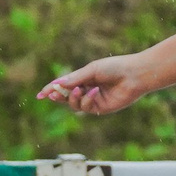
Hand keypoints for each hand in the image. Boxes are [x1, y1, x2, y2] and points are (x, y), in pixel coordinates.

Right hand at [36, 55, 150, 116]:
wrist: (134, 75)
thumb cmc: (114, 68)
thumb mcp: (91, 70)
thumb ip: (75, 78)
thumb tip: (57, 85)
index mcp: (84, 78)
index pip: (64, 86)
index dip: (52, 90)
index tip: (41, 94)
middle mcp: (87, 90)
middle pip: (67, 97)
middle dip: (59, 97)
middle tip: (54, 95)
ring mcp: (94, 100)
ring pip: (75, 105)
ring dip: (74, 98)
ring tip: (80, 90)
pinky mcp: (101, 108)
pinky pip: (87, 108)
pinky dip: (87, 100)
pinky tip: (95, 92)